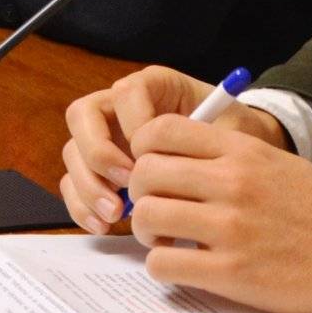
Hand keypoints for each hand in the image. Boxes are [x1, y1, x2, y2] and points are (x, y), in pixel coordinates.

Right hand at [58, 65, 288, 233]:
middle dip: (98, 155)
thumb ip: (206, 142)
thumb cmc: (234, 138)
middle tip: (125, 187)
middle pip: (83, 116)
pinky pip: (75, 183)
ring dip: (87, 186)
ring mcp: (106, 139)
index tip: (150, 158)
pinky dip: (83, 206)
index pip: (125, 94)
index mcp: (154, 86)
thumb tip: (179, 168)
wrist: (237, 159)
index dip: (132, 126)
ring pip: (74, 153)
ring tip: (116, 215)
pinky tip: (105, 225)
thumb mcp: (230, 132)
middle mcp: (120, 108)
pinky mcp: (100, 170)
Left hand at [125, 115, 311, 312]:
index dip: (143, 148)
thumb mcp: (279, 163)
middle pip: (145, 171)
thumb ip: (230, 155)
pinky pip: (162, 263)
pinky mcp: (229, 272)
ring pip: (147, 216)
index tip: (152, 168)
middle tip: (155, 207)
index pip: (162, 130)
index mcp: (244, 151)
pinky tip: (180, 264)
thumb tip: (175, 158)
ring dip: (146, 230)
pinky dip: (161, 265)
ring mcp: (230, 227)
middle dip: (139, 191)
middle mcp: (233, 182)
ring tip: (164, 238)